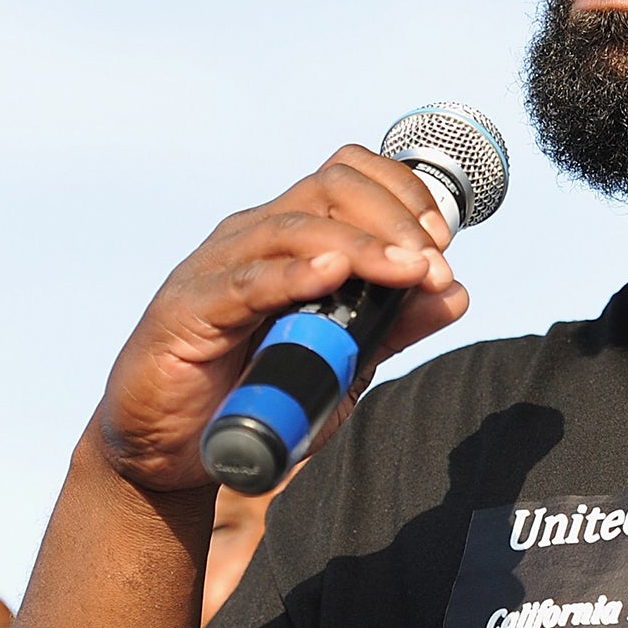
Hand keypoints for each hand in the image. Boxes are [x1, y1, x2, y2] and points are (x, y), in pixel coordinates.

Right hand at [92, 146, 469, 493]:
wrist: (172, 451)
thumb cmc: (255, 393)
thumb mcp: (342, 361)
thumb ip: (394, 326)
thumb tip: (455, 294)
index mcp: (290, 237)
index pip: (348, 177)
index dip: (403, 195)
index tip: (442, 242)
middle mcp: (253, 236)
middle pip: (330, 187)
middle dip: (394, 219)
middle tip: (433, 265)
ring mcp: (217, 267)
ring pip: (294, 227)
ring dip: (361, 247)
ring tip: (407, 272)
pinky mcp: (187, 309)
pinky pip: (245, 281)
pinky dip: (293, 276)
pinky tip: (331, 277)